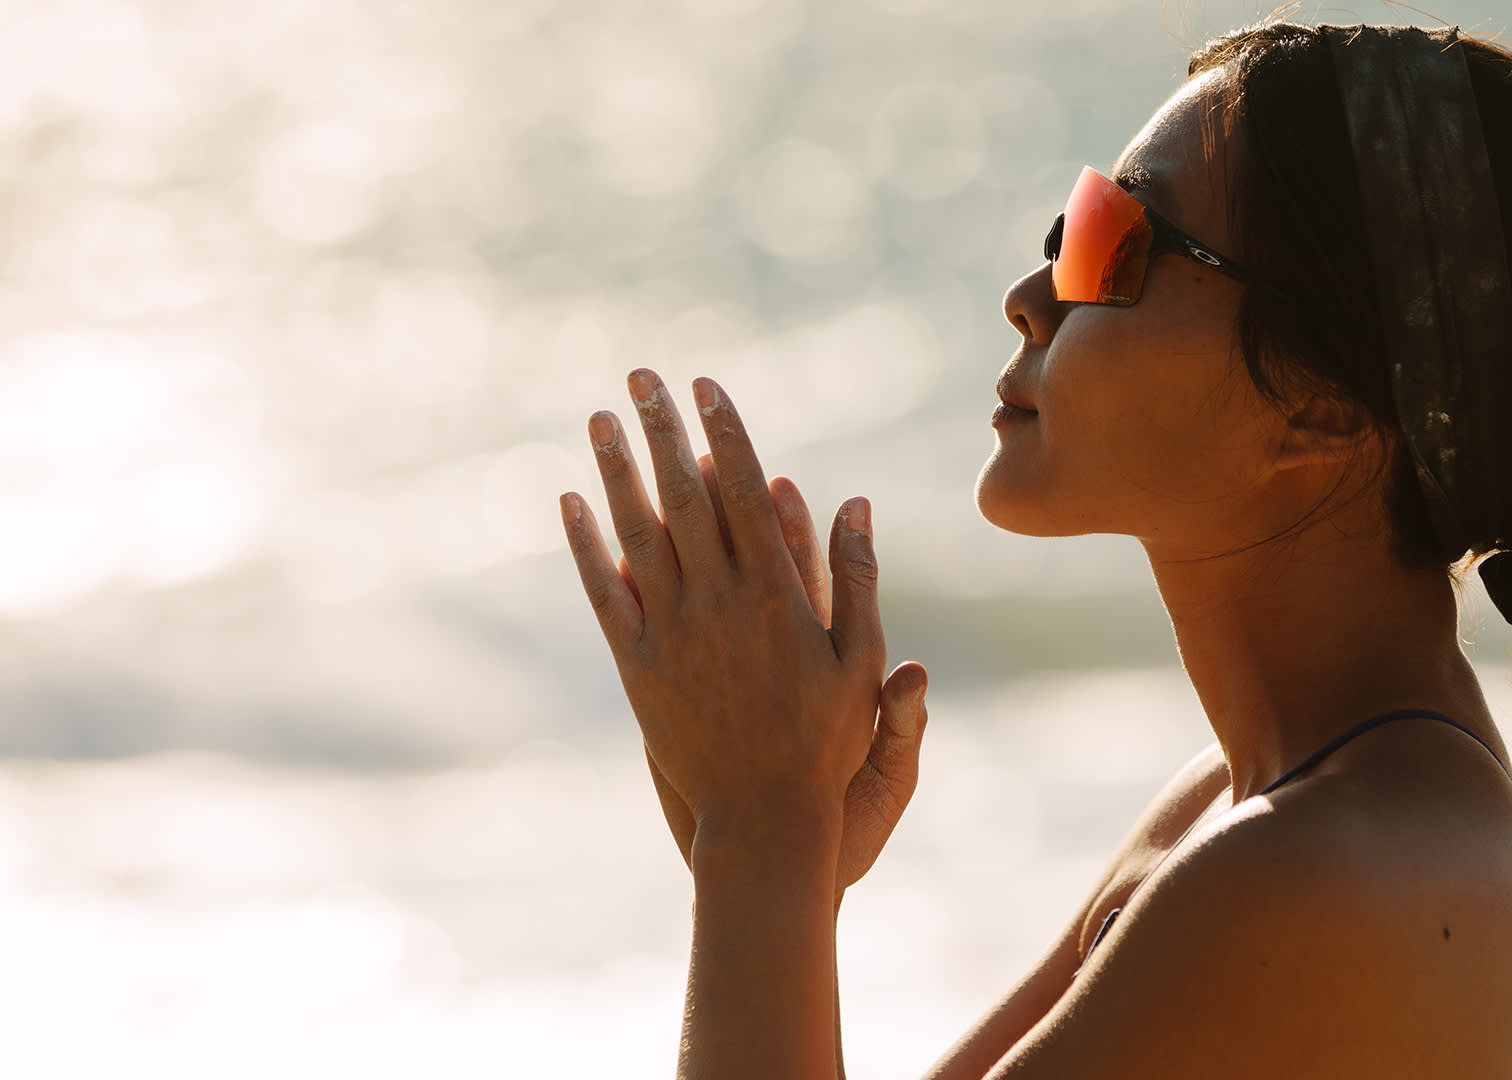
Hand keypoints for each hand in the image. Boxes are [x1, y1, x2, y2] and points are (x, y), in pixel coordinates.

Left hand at [561, 370, 925, 863]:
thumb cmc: (826, 741)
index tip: (705, 384)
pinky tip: (570, 502)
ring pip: (637, 535)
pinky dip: (586, 546)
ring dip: (617, 472)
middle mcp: (719, 604)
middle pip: (684, 496)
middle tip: (641, 375)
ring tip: (600, 418)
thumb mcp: (860, 659)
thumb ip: (858, 577)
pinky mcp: (638, 668)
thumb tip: (856, 501)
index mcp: (777, 595)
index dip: (722, 431)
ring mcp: (673, 634)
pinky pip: (605, 594)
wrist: (764, 819)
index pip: (743, 490)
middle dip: (661, 429)